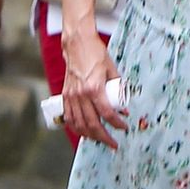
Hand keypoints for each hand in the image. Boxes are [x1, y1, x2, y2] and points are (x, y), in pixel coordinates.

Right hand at [61, 31, 126, 147]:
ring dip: (90, 136)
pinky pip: (69, 117)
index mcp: (94, 88)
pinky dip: (76, 128)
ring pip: (79, 124)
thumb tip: (124, 107)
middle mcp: (81, 94)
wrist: (77, 45)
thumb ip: (118, 89)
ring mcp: (71, 96)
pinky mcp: (65, 95)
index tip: (124, 127)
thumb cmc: (96, 55)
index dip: (117, 124)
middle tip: (113, 143)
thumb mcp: (113, 71)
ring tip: (100, 140)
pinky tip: (83, 133)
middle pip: (93, 124)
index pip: (107, 113)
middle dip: (104, 137)